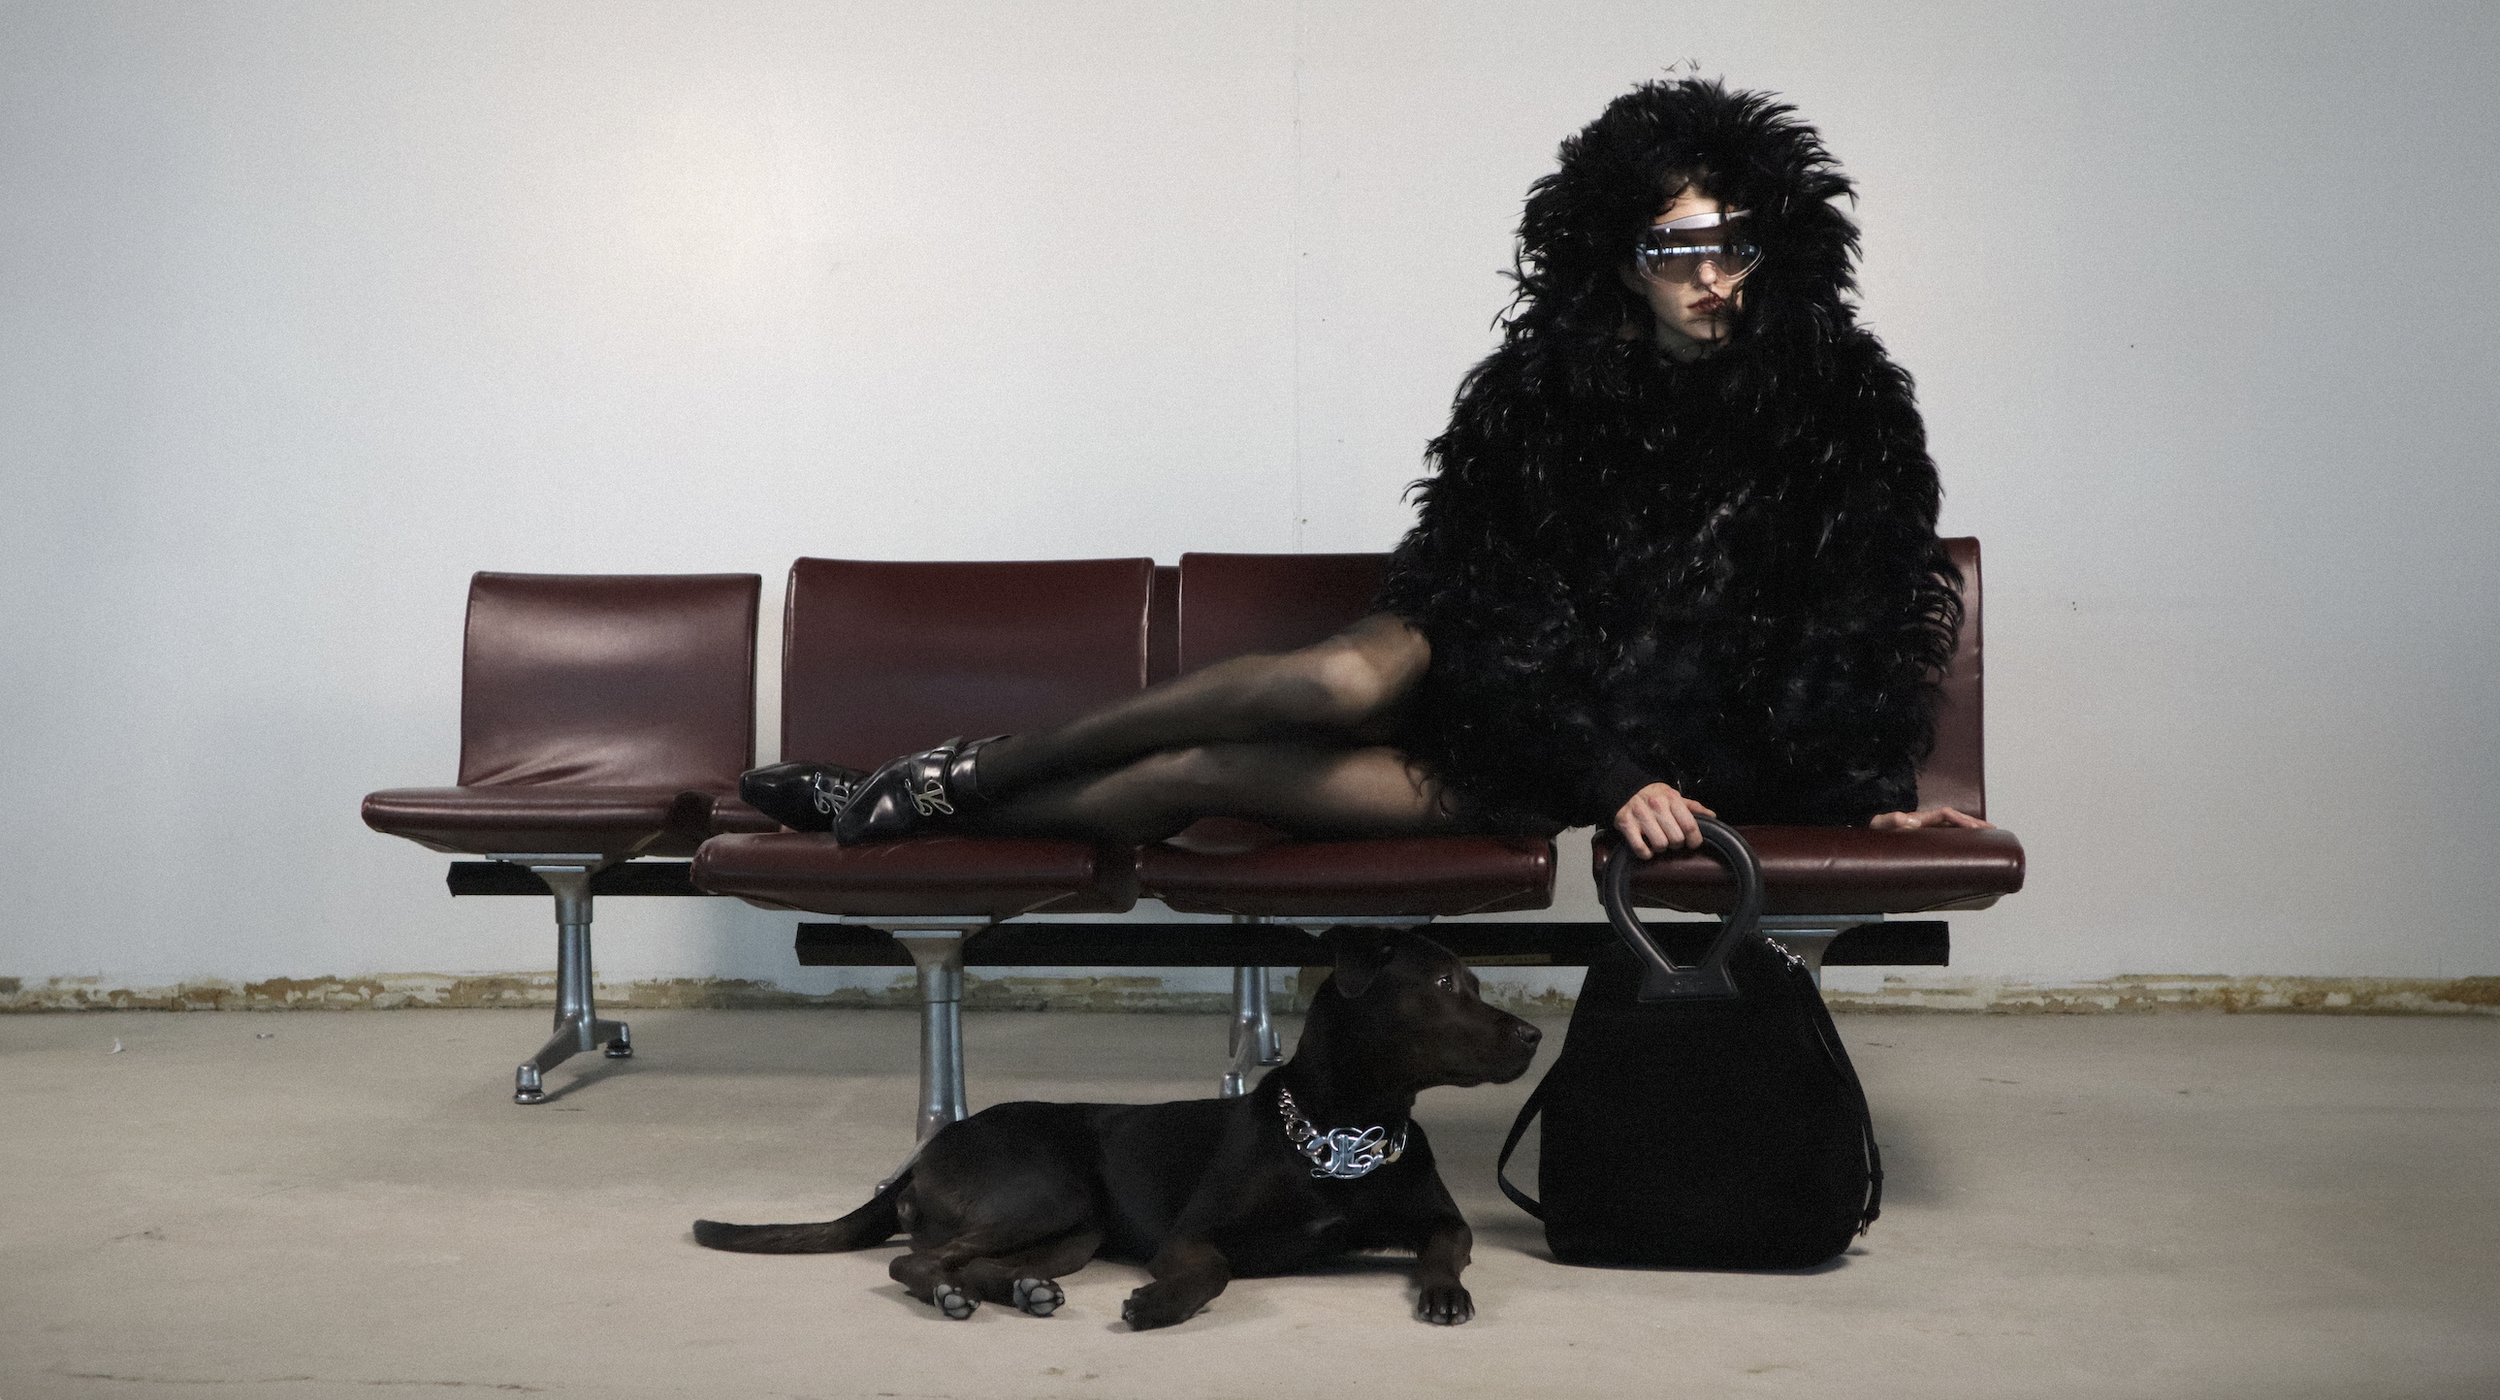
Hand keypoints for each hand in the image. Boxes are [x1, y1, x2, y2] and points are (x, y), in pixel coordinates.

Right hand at [1613, 782, 1716, 857]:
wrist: (1624, 787)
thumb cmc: (1653, 795)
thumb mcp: (1673, 796)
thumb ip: (1693, 807)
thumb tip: (1712, 816)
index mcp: (1672, 799)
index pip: (1689, 826)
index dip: (1694, 840)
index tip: (1692, 843)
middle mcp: (1657, 806)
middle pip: (1676, 839)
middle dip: (1676, 844)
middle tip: (1671, 839)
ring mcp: (1640, 816)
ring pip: (1660, 845)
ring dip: (1661, 848)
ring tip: (1658, 841)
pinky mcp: (1626, 824)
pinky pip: (1640, 848)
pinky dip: (1646, 853)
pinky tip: (1647, 848)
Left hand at [1869, 806, 1993, 831]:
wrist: (1870, 839)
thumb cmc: (1874, 832)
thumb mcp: (1879, 825)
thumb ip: (1889, 821)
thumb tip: (1905, 819)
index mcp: (1919, 818)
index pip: (1945, 814)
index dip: (1960, 819)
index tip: (1974, 828)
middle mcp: (1926, 823)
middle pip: (1955, 818)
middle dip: (1974, 823)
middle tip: (1993, 831)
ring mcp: (1928, 832)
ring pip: (1954, 828)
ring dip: (1972, 831)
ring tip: (1991, 838)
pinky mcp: (1927, 842)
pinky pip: (1948, 838)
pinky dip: (1962, 840)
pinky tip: (1972, 850)